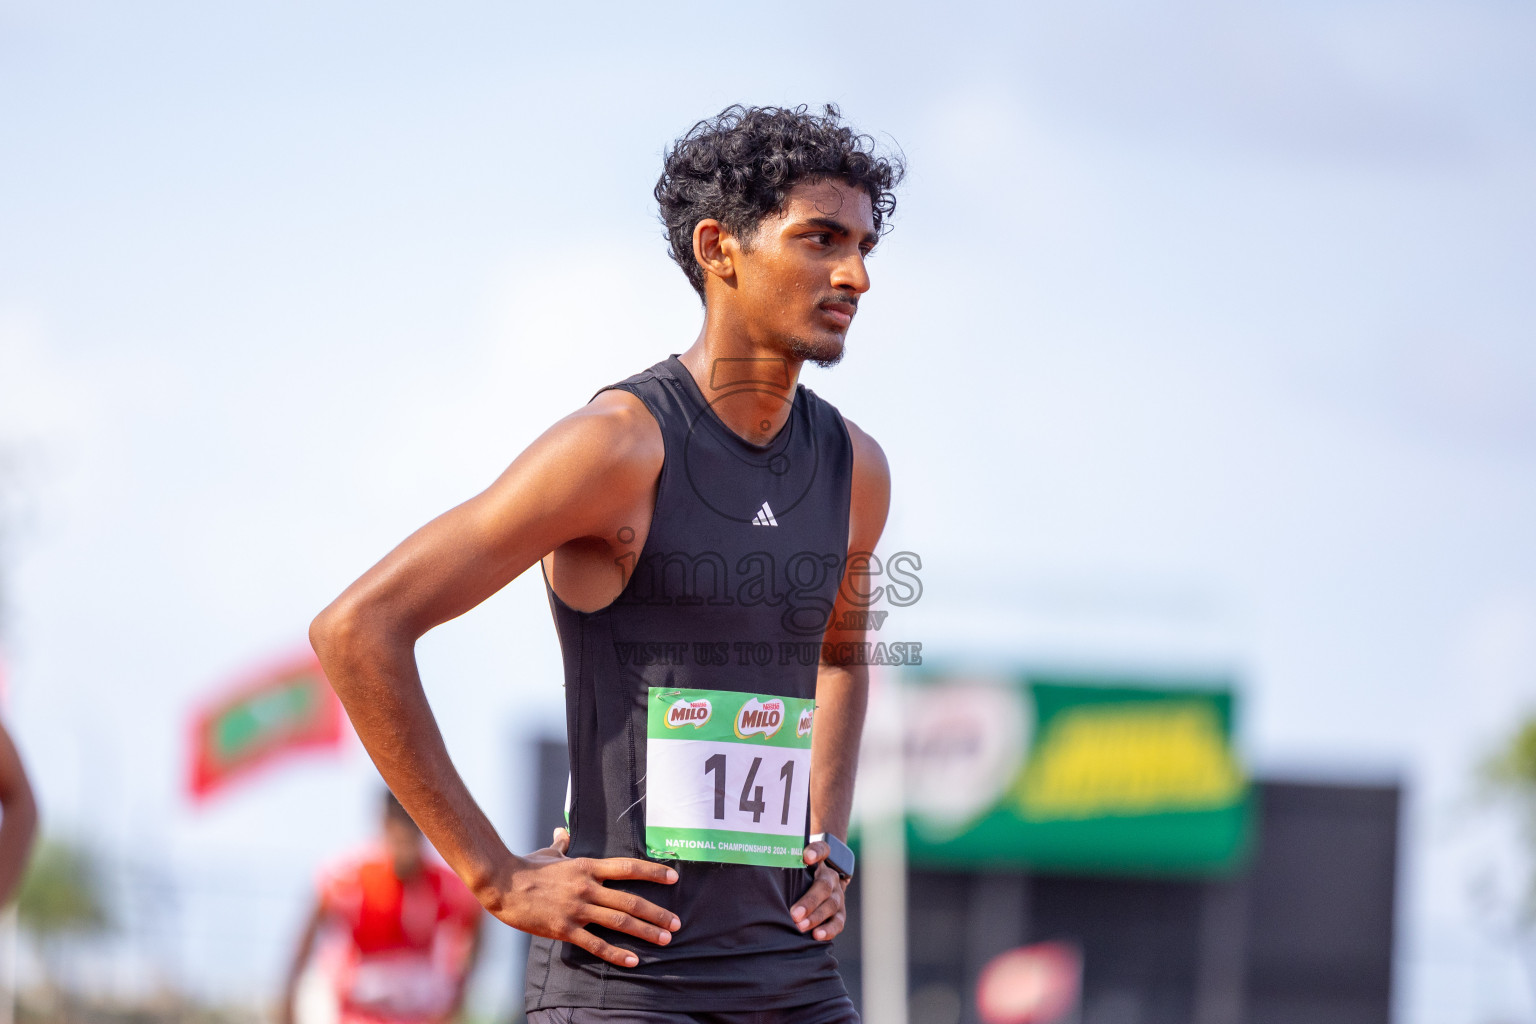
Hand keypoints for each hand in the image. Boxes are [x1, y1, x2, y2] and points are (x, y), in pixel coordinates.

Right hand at [485, 827, 680, 967]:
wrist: (502, 883)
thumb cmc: (526, 867)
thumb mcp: (548, 853)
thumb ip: (561, 844)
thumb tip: (561, 830)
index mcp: (587, 866)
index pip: (628, 867)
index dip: (653, 872)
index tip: (674, 877)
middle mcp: (587, 887)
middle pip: (630, 900)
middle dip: (657, 912)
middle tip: (676, 923)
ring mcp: (577, 908)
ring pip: (619, 922)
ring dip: (645, 931)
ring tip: (664, 939)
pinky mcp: (565, 928)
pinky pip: (596, 943)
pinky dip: (616, 953)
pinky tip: (634, 960)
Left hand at [790, 839, 848, 941]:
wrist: (820, 884)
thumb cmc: (798, 877)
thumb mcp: (793, 865)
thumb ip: (784, 864)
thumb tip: (761, 863)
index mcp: (820, 862)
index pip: (821, 850)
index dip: (815, 853)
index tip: (807, 857)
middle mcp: (830, 877)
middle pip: (823, 886)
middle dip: (809, 901)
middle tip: (795, 914)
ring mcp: (837, 896)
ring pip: (831, 905)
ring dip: (816, 917)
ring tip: (801, 927)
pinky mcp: (840, 913)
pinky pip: (838, 922)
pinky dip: (829, 930)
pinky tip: (817, 936)